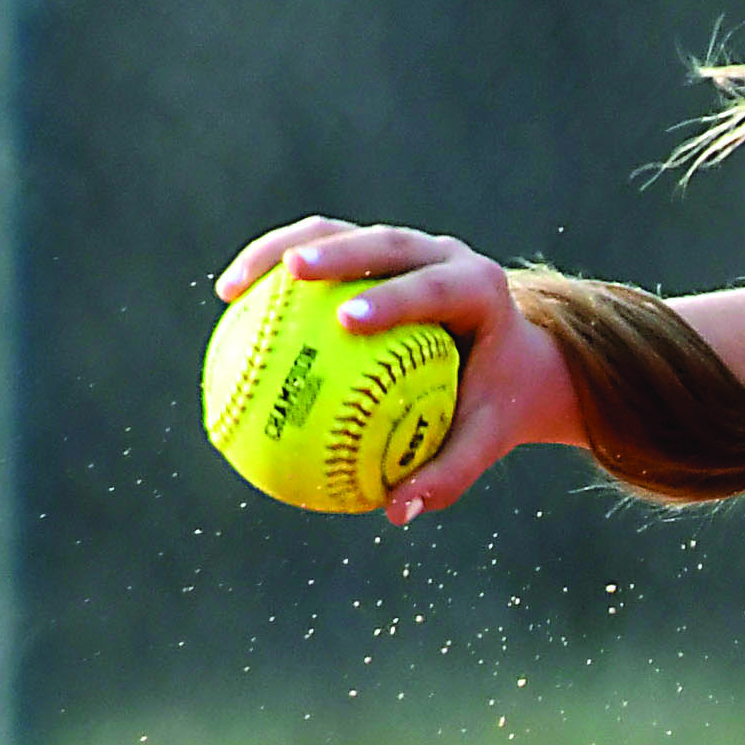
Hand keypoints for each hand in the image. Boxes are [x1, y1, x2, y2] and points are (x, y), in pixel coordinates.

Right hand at [216, 215, 585, 518]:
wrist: (513, 361)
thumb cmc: (496, 405)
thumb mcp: (486, 440)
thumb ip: (450, 473)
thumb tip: (397, 513)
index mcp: (481, 290)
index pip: (437, 287)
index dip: (393, 298)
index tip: (347, 321)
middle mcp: (447, 256)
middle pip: (388, 242)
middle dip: (338, 252)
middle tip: (291, 274)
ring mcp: (412, 247)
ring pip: (344, 231)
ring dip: (285, 248)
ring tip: (234, 287)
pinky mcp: (379, 249)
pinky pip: (322, 249)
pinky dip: (276, 267)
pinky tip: (231, 298)